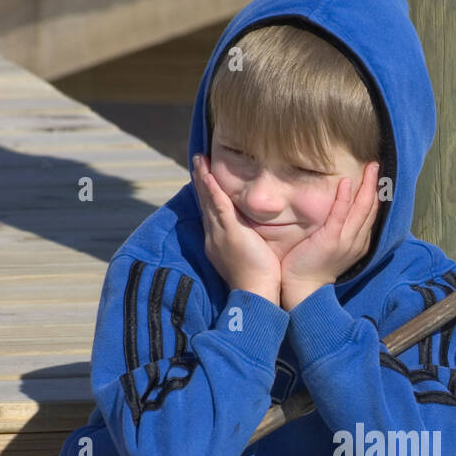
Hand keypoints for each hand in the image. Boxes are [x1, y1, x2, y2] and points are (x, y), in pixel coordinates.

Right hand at [191, 153, 280, 303]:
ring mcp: (219, 235)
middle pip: (205, 203)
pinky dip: (212, 190)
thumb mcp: (248, 256)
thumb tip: (251, 233)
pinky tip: (208, 175)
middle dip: (201, 181)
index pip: (211, 213)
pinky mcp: (230, 234)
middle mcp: (214, 236)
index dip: (207, 194)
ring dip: (203, 179)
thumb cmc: (258, 281)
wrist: (256, 296)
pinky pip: (219, 207)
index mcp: (218, 242)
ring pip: (208, 201)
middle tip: (197, 161)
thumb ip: (246, 241)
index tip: (205, 177)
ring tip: (199, 160)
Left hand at [280, 161, 379, 308]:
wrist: (303, 290)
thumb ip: (338, 229)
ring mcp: (345, 241)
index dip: (375, 193)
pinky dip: (344, 199)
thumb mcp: (332, 246)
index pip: (371, 214)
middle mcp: (357, 241)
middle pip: (370, 208)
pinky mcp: (331, 241)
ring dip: (366, 186)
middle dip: (375, 185)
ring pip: (361, 209)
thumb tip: (337, 210)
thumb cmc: (312, 267)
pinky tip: (346, 183)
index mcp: (359, 243)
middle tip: (376, 164)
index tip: (376, 176)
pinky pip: (340, 216)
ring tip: (370, 167)